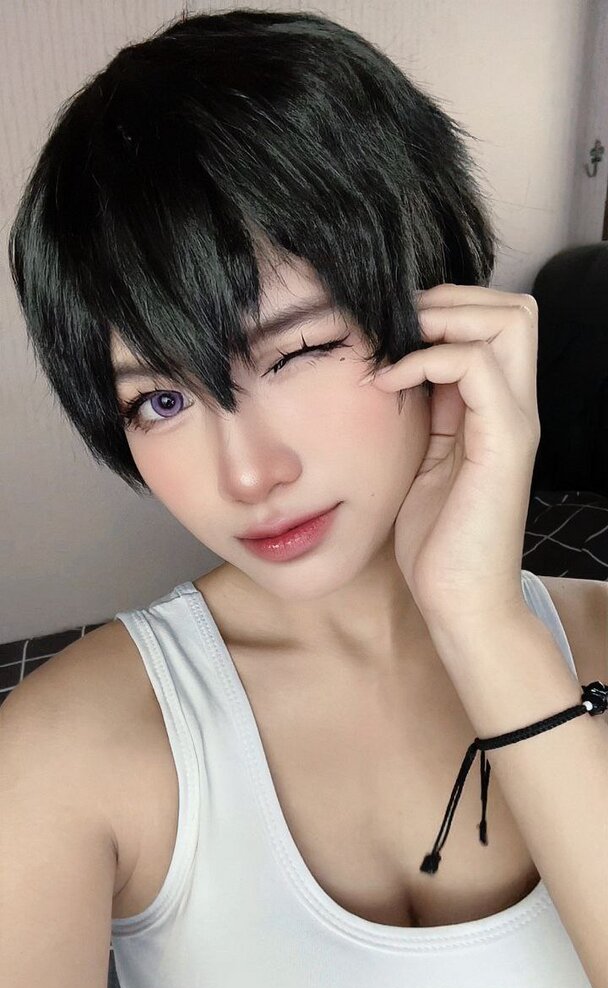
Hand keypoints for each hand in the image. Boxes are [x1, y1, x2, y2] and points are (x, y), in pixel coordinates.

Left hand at [361, 284, 540, 626]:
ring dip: (445, 318)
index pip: (495, 325)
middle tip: (396, 327)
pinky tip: (389, 383)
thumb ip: (427, 417)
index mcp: (496, 412)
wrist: (459, 602)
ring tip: (395, 346)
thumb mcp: (423, 463)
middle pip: (514, 309)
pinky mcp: (502, 444)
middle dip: (451, 300)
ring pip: (509, 321)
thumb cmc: (437, 542)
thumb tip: (400, 370)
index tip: (390, 331)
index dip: (446, 310)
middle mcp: (514, 408)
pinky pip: (476, 368)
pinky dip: (428, 360)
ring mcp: (514, 423)